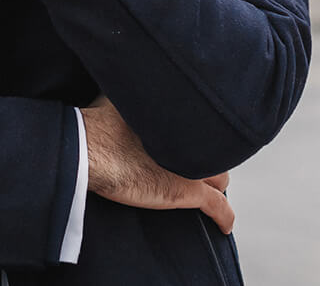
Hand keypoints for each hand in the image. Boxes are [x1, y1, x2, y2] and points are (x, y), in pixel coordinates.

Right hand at [81, 96, 234, 233]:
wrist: (95, 147)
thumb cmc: (101, 122)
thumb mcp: (121, 99)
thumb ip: (137, 98)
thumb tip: (132, 95)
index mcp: (180, 113)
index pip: (202, 128)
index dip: (197, 139)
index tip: (190, 145)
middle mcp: (193, 137)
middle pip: (214, 151)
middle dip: (208, 160)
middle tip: (196, 169)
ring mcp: (193, 164)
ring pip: (219, 177)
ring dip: (214, 185)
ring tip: (208, 193)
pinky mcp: (188, 190)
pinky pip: (217, 205)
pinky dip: (223, 216)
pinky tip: (225, 225)